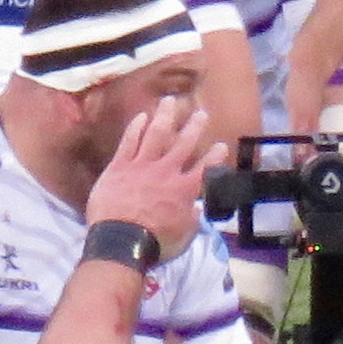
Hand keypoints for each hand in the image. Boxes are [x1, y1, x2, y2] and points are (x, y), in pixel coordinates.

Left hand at [85, 96, 217, 250]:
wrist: (121, 240)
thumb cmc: (155, 243)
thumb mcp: (183, 236)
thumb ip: (191, 218)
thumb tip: (196, 209)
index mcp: (184, 190)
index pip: (206, 168)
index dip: (215, 156)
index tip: (222, 145)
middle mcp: (167, 172)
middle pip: (184, 143)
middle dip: (194, 127)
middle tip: (201, 113)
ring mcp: (142, 166)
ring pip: (157, 134)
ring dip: (166, 116)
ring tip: (171, 101)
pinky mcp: (120, 166)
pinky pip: (129, 141)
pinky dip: (136, 127)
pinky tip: (142, 116)